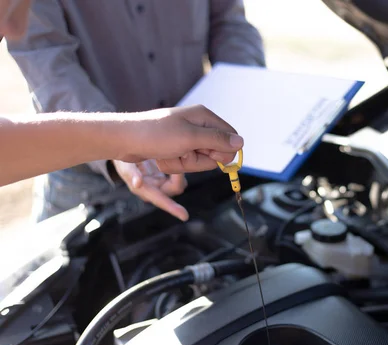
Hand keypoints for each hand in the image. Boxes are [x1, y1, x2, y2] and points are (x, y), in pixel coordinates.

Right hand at [113, 159, 188, 220]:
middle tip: (179, 157)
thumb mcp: (125, 165)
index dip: (172, 208)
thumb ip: (131, 174)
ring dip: (180, 171)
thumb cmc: (124, 161)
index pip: (161, 200)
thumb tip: (137, 184)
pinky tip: (177, 157)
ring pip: (179, 182)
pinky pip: (177, 174)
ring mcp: (161, 184)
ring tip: (176, 156)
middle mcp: (155, 191)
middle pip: (176, 188)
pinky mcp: (166, 177)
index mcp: (145, 191)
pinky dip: (179, 167)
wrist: (126, 154)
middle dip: (179, 176)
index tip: (184, 216)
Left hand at [117, 105, 242, 174]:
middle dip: (199, 159)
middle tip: (182, 153)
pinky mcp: (177, 147)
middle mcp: (198, 125)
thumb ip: (218, 140)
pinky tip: (163, 158)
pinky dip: (175, 164)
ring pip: (200, 160)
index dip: (223, 152)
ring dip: (185, 164)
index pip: (230, 138)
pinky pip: (187, 162)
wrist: (124, 139)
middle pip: (216, 152)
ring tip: (169, 155)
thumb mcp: (190, 138)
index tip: (207, 154)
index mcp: (204, 117)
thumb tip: (241, 142)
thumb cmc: (156, 135)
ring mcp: (187, 137)